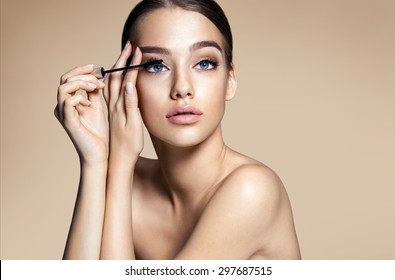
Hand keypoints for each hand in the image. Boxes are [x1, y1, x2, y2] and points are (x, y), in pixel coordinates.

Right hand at [55, 65, 107, 164]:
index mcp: (68, 102)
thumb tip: (96, 77)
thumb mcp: (97, 107)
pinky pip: (68, 102)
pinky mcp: (68, 121)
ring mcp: (63, 113)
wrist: (99, 153)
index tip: (98, 68)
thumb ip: (93, 93)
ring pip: (63, 88)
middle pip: (64, 79)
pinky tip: (90, 103)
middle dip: (82, 73)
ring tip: (96, 86)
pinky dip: (80, 97)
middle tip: (98, 75)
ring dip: (81, 82)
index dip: (82, 71)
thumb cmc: (98, 133)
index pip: (69, 78)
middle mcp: (62, 106)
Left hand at [104, 42, 143, 163]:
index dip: (131, 63)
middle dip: (123, 59)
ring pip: (112, 82)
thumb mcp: (133, 125)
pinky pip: (111, 91)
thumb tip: (130, 84)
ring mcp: (112, 108)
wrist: (118, 159)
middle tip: (131, 46)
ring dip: (118, 67)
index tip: (137, 49)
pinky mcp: (113, 112)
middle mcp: (113, 104)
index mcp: (119, 105)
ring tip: (124, 56)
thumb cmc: (129, 145)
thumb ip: (131, 105)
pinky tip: (118, 78)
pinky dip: (115, 79)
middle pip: (116, 76)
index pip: (125, 78)